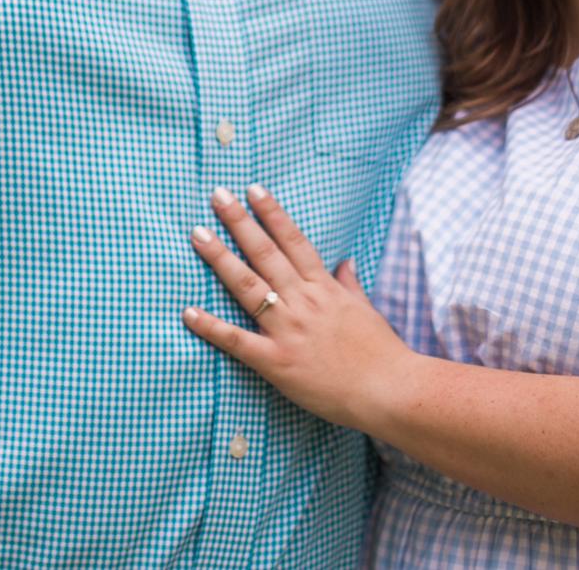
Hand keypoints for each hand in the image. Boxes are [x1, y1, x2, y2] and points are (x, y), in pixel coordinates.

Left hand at [182, 185, 413, 431]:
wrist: (391, 389)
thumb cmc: (382, 352)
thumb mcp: (366, 310)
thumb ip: (349, 286)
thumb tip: (345, 263)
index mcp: (325, 288)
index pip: (294, 241)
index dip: (273, 213)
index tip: (254, 189)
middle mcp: (304, 301)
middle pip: (266, 253)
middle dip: (240, 222)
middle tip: (217, 195)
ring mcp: (289, 330)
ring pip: (248, 286)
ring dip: (220, 258)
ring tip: (198, 234)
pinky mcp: (277, 362)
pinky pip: (237, 341)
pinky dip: (211, 326)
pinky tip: (188, 312)